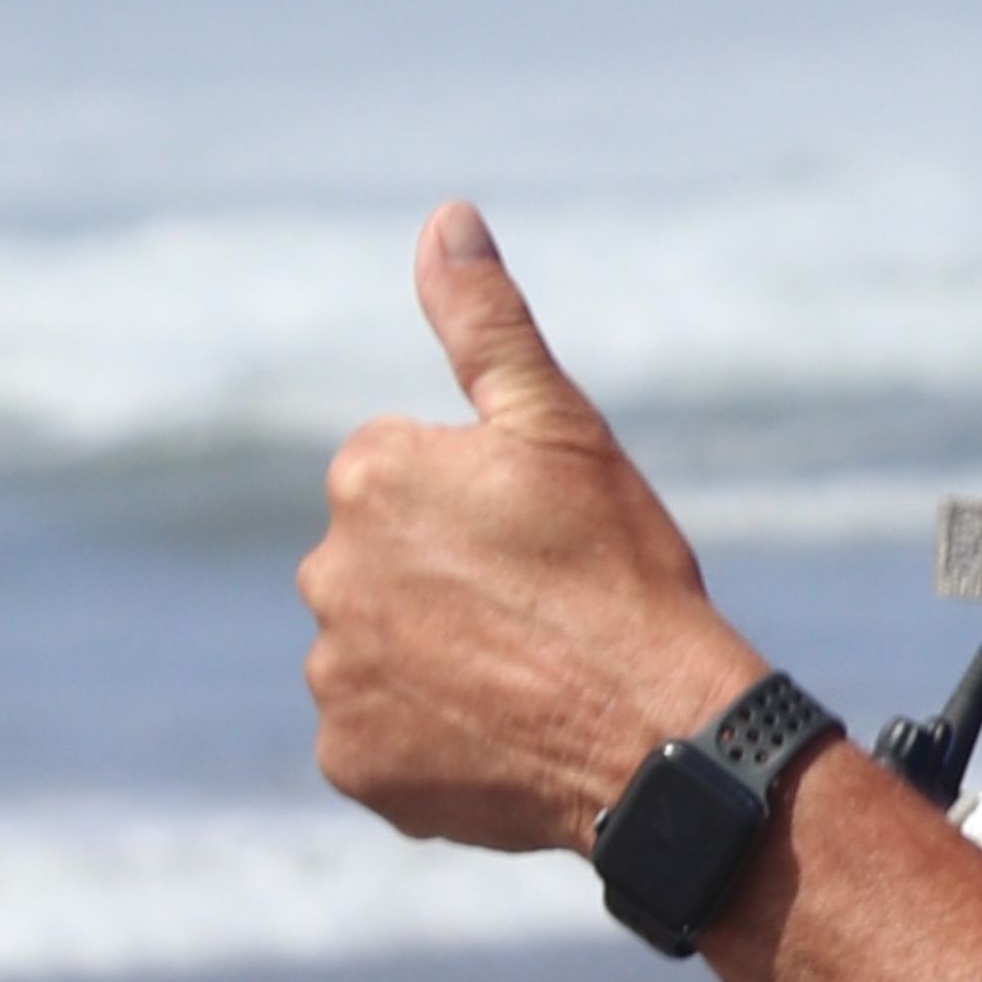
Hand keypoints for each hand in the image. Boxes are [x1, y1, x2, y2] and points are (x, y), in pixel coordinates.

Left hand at [300, 203, 767, 853]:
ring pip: (379, 650)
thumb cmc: (620, 572)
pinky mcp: (352, 762)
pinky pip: (380, 736)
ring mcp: (334, 676)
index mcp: (369, 475)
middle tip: (537, 612)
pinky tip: (499, 731)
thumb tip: (445, 219)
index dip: (479, 507)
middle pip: (382, 564)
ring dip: (434, 659)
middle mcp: (326, 572)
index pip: (400, 476)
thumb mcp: (560, 427)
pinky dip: (427, 736)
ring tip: (524, 676)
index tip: (538, 541)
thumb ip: (485, 323)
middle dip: (443, 580)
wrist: (655, 732)